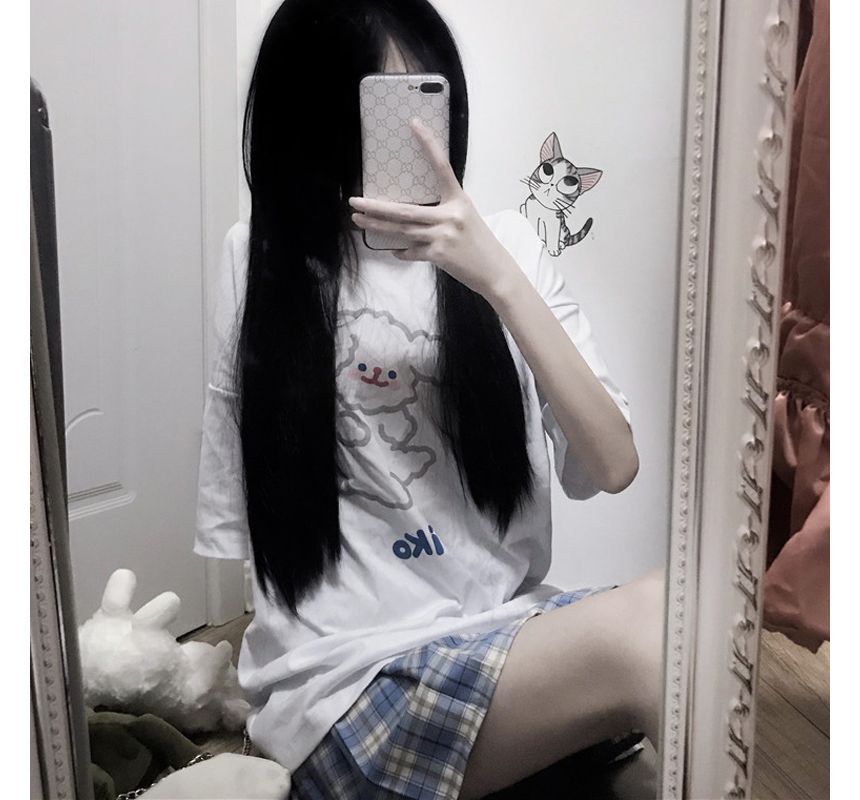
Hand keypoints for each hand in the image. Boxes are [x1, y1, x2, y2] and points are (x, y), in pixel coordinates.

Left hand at [348, 118, 519, 299]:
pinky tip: (393, 249)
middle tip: (355, 201)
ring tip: (358, 220)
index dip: (428, 144)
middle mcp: (449, 216)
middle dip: (376, 206)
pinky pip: (411, 251)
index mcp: (458, 200)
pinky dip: (401, 251)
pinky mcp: (438, 255)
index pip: (441, 167)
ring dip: (377, 226)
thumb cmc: (480, 243)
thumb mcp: (466, 217)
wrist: (495, 271)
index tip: (414, 124)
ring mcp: (442, 236)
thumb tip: (416, 212)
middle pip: (404, 210)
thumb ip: (444, 211)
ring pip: (402, 230)